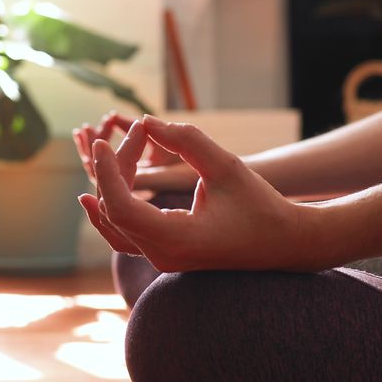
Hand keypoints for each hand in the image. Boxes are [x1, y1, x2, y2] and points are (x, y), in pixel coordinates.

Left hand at [79, 115, 306, 272]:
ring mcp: (163, 259)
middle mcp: (163, 256)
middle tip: (138, 134)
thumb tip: (147, 122)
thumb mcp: (226, 167)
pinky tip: (95, 195)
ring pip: (116, 226)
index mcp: (176, 239)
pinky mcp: (167, 254)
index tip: (104, 143)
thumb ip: (186, 141)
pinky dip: (111, 213)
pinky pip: (126, 236)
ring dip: (109, 189)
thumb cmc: (261, 206)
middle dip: (117, 168)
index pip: (120, 207)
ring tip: (102, 157)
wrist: (286, 244)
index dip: (107, 172)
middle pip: (115, 211)